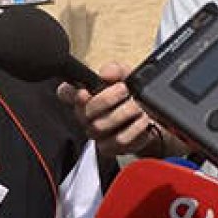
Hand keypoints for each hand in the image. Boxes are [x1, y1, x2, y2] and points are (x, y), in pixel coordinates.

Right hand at [58, 62, 181, 156]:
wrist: (152, 117)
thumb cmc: (132, 96)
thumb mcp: (126, 76)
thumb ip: (115, 70)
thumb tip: (105, 74)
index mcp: (84, 95)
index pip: (65, 93)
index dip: (71, 94)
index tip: (85, 92)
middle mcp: (85, 116)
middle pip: (85, 112)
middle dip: (107, 99)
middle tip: (125, 90)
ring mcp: (96, 134)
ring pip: (100, 127)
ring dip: (124, 114)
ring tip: (138, 107)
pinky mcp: (109, 148)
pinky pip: (118, 141)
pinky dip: (134, 129)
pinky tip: (142, 121)